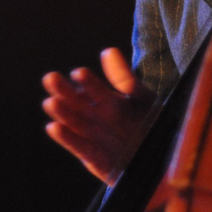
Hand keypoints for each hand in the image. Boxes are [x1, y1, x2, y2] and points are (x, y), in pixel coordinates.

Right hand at [42, 47, 155, 183]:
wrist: (160, 160)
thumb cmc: (151, 125)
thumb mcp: (142, 98)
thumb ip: (124, 78)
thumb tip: (108, 51)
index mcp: (109, 101)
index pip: (95, 88)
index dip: (88, 81)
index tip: (79, 73)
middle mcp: (97, 117)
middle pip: (77, 103)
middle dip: (64, 91)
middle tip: (51, 78)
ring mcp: (94, 137)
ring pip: (74, 123)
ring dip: (62, 113)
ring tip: (51, 102)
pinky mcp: (94, 158)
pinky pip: (79, 147)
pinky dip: (67, 138)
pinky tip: (54, 127)